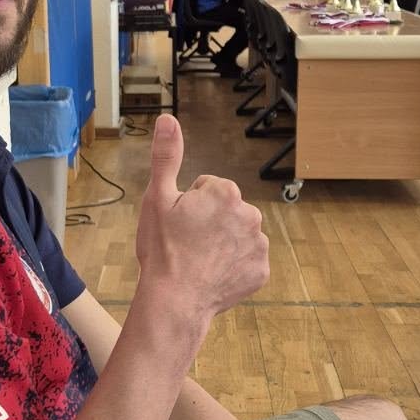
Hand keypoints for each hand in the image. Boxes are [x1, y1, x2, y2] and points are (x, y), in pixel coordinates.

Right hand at [136, 115, 268, 323]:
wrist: (174, 301)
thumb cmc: (163, 249)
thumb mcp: (157, 198)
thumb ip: (166, 156)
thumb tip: (167, 118)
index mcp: (226, 192)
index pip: (209, 190)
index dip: (190, 206)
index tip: (180, 225)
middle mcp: (250, 214)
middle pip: (228, 211)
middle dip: (211, 222)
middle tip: (188, 244)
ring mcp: (259, 244)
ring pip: (239, 235)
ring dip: (224, 244)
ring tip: (200, 261)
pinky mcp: (262, 271)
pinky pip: (247, 261)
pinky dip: (234, 267)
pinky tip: (214, 275)